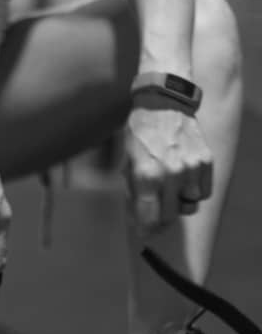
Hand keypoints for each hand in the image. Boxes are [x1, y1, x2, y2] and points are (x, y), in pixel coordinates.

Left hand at [124, 99, 212, 233]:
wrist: (164, 102)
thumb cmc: (140, 132)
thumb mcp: (128, 160)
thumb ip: (133, 189)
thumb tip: (137, 215)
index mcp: (146, 175)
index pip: (148, 218)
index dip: (145, 229)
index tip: (144, 231)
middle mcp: (170, 174)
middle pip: (169, 216)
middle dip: (160, 218)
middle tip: (155, 212)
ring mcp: (190, 168)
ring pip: (189, 206)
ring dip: (179, 204)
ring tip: (170, 193)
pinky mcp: (205, 161)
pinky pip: (203, 192)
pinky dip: (194, 192)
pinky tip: (184, 183)